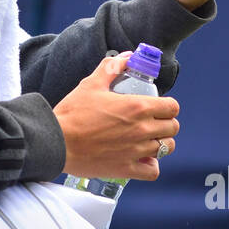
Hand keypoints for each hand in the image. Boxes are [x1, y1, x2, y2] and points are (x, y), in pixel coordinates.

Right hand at [53, 52, 179, 182]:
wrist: (56, 142)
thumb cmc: (72, 113)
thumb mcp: (91, 84)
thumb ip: (111, 68)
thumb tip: (127, 57)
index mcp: (137, 107)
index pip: (172, 107)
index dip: (167, 106)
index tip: (158, 107)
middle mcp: (142, 129)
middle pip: (172, 128)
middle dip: (165, 123)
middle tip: (153, 123)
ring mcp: (136, 151)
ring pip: (166, 148)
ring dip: (160, 143)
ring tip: (148, 140)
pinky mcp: (126, 168)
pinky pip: (153, 171)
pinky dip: (151, 165)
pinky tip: (142, 159)